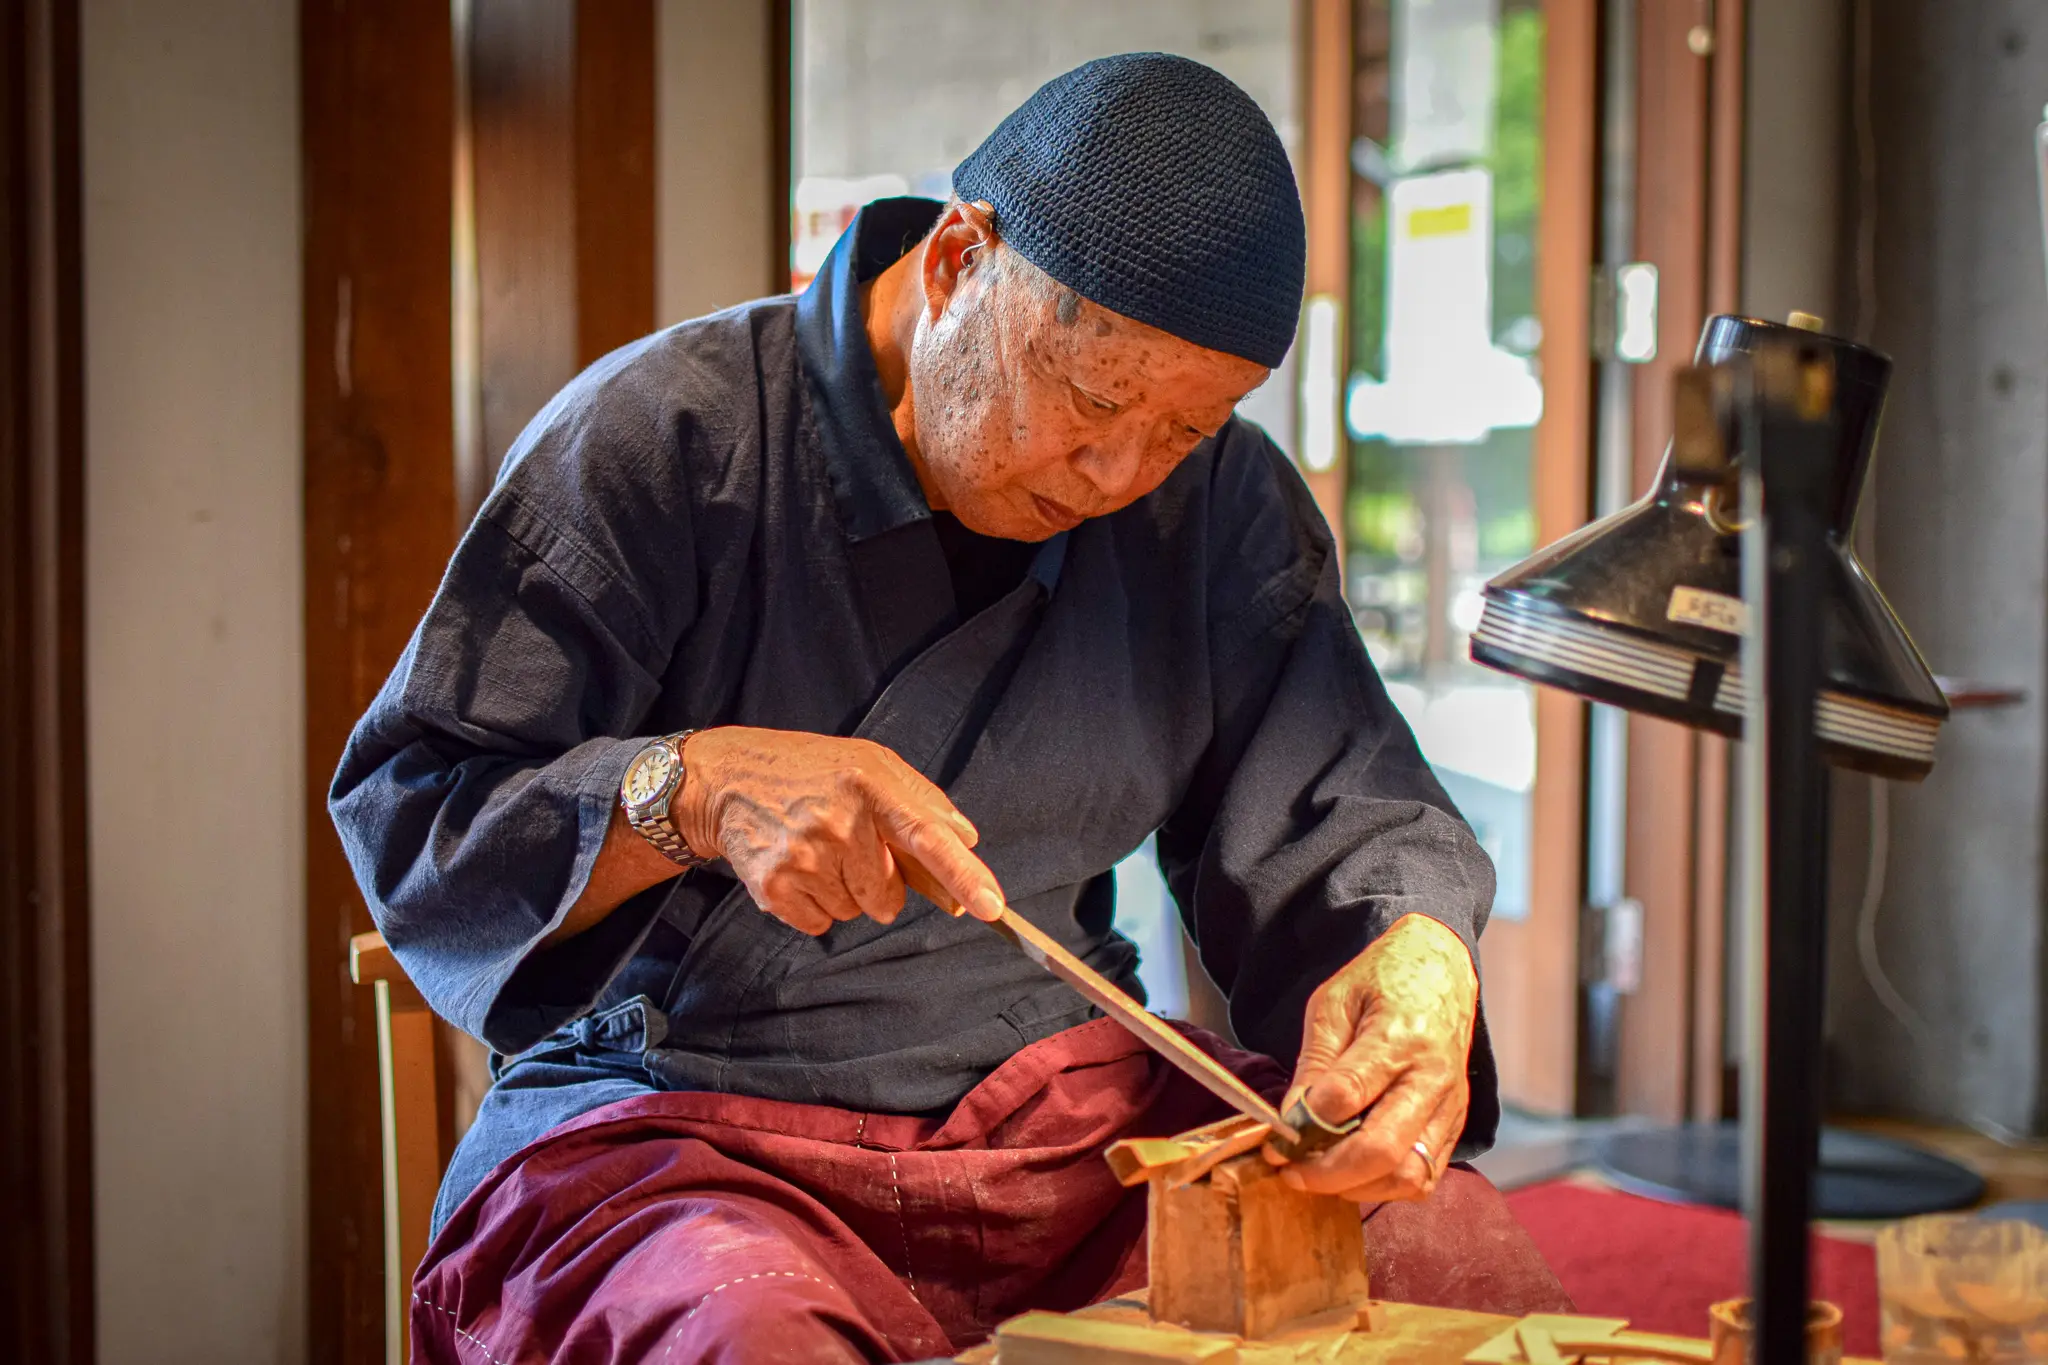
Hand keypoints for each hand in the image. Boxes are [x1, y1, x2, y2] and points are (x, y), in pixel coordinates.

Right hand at [673, 727, 1005, 935]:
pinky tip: (798, 869)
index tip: (992, 907)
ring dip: (845, 892)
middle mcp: (838, 822)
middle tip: (849, 846)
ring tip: (818, 851)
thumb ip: (923, 801)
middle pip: (890, 897)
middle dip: (879, 883)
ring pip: (856, 912)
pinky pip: (821, 924)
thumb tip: (967, 841)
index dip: (963, 875)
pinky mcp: (774, 888)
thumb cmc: (811, 771)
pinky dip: (815, 905)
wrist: (729, 780)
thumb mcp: (871, 763)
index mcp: (871, 786)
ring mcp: (804, 858)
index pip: (927, 837)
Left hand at [1264, 912, 1477, 1202]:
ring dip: (1357, 1188)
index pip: (1348, 1097)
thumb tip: (1291, 1121)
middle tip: (1290, 1173)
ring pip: (1409, 1176)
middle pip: (1384, 1151)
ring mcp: (1451, 1106)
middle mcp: (1433, 1079)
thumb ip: (1314, 1064)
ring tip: (1319, 1175)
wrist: (1441, 970)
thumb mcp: (1332, 1003)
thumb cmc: (1382, 980)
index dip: (1304, 1129)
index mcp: (1398, 1038)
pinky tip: (1352, 1171)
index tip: (1273, 1144)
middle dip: (1329, 1174)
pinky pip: (1425, 1177)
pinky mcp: (1457, 1125)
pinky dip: (1385, 1186)